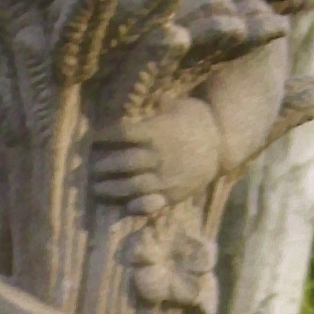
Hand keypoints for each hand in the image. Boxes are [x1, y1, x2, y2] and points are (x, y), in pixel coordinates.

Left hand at [91, 97, 223, 210]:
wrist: (223, 141)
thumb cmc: (194, 118)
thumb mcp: (172, 106)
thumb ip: (149, 113)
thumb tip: (125, 108)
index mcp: (156, 132)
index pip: (121, 134)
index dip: (104, 137)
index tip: (92, 139)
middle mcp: (158, 157)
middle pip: (122, 163)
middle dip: (103, 166)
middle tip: (90, 167)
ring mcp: (166, 178)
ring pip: (132, 186)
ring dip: (111, 189)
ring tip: (97, 189)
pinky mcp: (174, 194)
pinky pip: (151, 204)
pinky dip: (136, 207)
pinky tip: (124, 207)